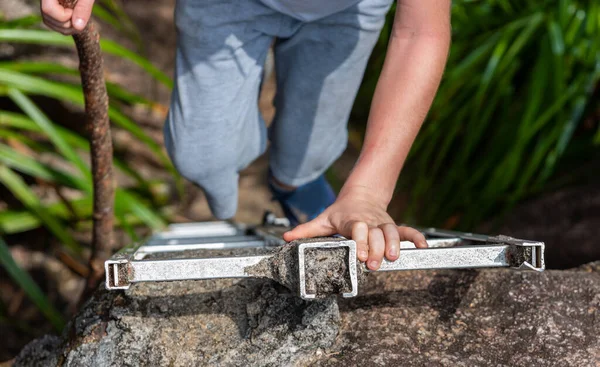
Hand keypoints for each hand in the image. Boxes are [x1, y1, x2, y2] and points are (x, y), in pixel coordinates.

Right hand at [40, 0, 94, 34]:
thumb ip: (83, 7)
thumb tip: (78, 26)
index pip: (48, 9)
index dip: (63, 16)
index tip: (75, 10)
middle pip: (47, 18)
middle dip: (67, 24)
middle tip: (81, 18)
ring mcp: (48, 3)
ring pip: (49, 22)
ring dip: (67, 28)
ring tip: (79, 20)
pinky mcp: (52, 8)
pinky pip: (53, 23)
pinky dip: (65, 27)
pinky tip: (75, 21)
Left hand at [283, 186, 426, 269]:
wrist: (361, 195)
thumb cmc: (340, 212)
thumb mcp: (323, 219)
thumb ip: (306, 230)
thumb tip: (285, 238)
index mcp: (352, 220)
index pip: (357, 228)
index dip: (359, 240)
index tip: (359, 255)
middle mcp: (369, 221)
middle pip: (375, 233)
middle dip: (376, 249)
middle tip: (374, 265)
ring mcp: (382, 223)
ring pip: (392, 232)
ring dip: (394, 245)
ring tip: (394, 258)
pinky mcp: (392, 225)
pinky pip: (406, 231)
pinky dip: (416, 238)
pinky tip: (423, 248)